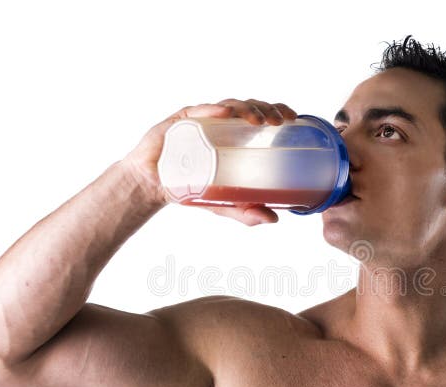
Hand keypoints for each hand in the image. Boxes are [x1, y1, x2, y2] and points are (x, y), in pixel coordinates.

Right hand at [122, 99, 297, 225]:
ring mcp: (200, 120)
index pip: (260, 115)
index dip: (277, 111)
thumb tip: (273, 220)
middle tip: (279, 121)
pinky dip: (213, 111)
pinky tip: (226, 114)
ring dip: (246, 109)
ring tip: (259, 120)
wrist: (152, 186)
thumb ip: (246, 211)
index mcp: (233, 135)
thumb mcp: (222, 203)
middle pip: (248, 107)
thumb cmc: (189, 188)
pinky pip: (199, 112)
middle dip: (267, 109)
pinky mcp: (180, 121)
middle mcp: (220, 122)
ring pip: (228, 106)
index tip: (293, 118)